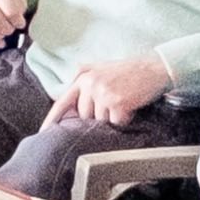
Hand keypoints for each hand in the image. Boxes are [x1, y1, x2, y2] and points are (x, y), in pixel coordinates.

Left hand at [49, 50, 172, 128]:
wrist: (156, 67)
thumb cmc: (131, 70)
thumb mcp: (102, 68)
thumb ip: (83, 77)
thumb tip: (65, 91)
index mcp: (83, 77)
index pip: (63, 102)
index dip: (52, 118)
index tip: (43, 132)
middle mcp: (90, 84)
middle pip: (85, 116)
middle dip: (99, 116)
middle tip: (115, 102)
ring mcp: (102, 93)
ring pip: (101, 121)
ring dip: (113, 117)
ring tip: (124, 102)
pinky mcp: (116, 102)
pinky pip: (116, 123)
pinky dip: (125, 119)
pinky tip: (131, 106)